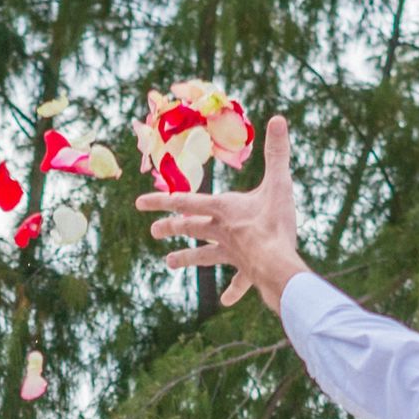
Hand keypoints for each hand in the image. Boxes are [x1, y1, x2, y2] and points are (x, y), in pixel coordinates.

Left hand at [140, 112, 309, 306]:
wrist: (278, 263)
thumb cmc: (276, 222)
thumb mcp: (279, 182)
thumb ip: (277, 151)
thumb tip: (278, 118)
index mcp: (223, 209)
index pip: (186, 201)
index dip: (161, 200)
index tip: (139, 202)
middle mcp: (221, 231)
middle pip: (190, 228)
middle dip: (170, 228)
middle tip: (153, 231)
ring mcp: (231, 252)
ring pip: (204, 255)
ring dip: (186, 258)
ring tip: (168, 262)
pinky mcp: (246, 270)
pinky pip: (238, 281)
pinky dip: (233, 290)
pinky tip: (227, 301)